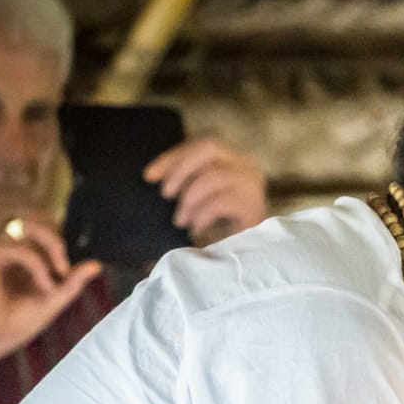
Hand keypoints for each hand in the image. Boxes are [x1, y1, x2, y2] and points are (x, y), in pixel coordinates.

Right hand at [0, 213, 101, 372]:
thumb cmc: (12, 325)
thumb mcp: (52, 301)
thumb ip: (72, 282)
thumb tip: (97, 265)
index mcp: (20, 261)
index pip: (43, 236)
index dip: (59, 247)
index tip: (69, 274)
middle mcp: (5, 251)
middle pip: (34, 223)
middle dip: (55, 241)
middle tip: (64, 268)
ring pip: (26, 228)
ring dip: (51, 248)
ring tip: (60, 274)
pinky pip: (22, 250)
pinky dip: (39, 267)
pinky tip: (44, 288)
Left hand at [144, 138, 268, 245]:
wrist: (249, 258)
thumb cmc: (222, 228)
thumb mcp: (200, 199)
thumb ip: (185, 182)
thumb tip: (151, 175)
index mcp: (234, 159)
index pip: (201, 145)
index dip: (172, 157)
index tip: (149, 176)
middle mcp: (247, 165)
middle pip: (209, 147)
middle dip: (180, 169)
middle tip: (165, 195)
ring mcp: (253, 185)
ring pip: (213, 175)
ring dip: (189, 198)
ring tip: (180, 221)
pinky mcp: (254, 207)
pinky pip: (220, 201)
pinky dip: (202, 214)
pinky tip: (196, 228)